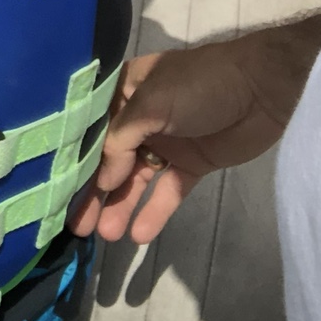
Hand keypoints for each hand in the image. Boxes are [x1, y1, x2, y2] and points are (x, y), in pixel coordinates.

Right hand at [69, 18, 320, 243]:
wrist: (266, 88)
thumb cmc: (202, 84)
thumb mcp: (154, 102)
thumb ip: (121, 139)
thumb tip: (101, 180)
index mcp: (126, 91)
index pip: (91, 128)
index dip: (74, 157)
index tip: (55, 189)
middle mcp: (140, 117)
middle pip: (109, 158)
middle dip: (93, 190)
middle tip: (76, 225)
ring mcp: (167, 141)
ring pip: (135, 179)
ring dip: (119, 205)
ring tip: (103, 236)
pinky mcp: (192, 163)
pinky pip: (167, 191)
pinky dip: (154, 212)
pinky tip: (138, 235)